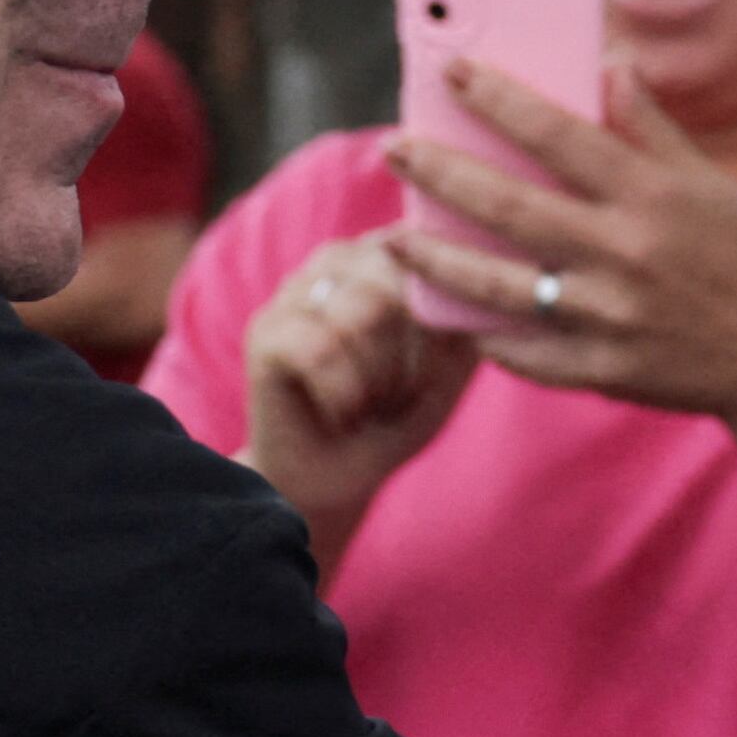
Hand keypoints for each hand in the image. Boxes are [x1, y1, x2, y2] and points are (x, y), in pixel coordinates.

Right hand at [243, 231, 476, 570]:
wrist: (333, 482)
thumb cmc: (396, 419)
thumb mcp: (450, 369)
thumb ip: (465, 319)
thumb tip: (471, 286)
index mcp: (384, 255)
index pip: (428, 255)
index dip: (441, 324)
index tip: (434, 371)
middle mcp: (337, 259)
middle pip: (395, 285)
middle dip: (412, 357)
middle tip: (397, 396)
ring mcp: (293, 292)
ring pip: (360, 316)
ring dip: (379, 380)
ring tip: (367, 405)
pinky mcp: (264, 334)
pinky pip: (320, 350)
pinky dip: (343, 395)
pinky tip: (340, 414)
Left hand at [383, 61, 736, 429]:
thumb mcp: (707, 183)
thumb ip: (650, 128)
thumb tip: (608, 64)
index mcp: (651, 196)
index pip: (560, 134)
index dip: (500, 99)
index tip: (451, 70)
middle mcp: (625, 252)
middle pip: (510, 206)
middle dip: (443, 173)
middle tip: (395, 148)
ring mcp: (609, 316)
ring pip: (498, 286)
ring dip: (437, 262)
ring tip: (393, 241)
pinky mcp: (603, 369)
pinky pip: (526, 354)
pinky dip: (485, 336)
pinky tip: (448, 316)